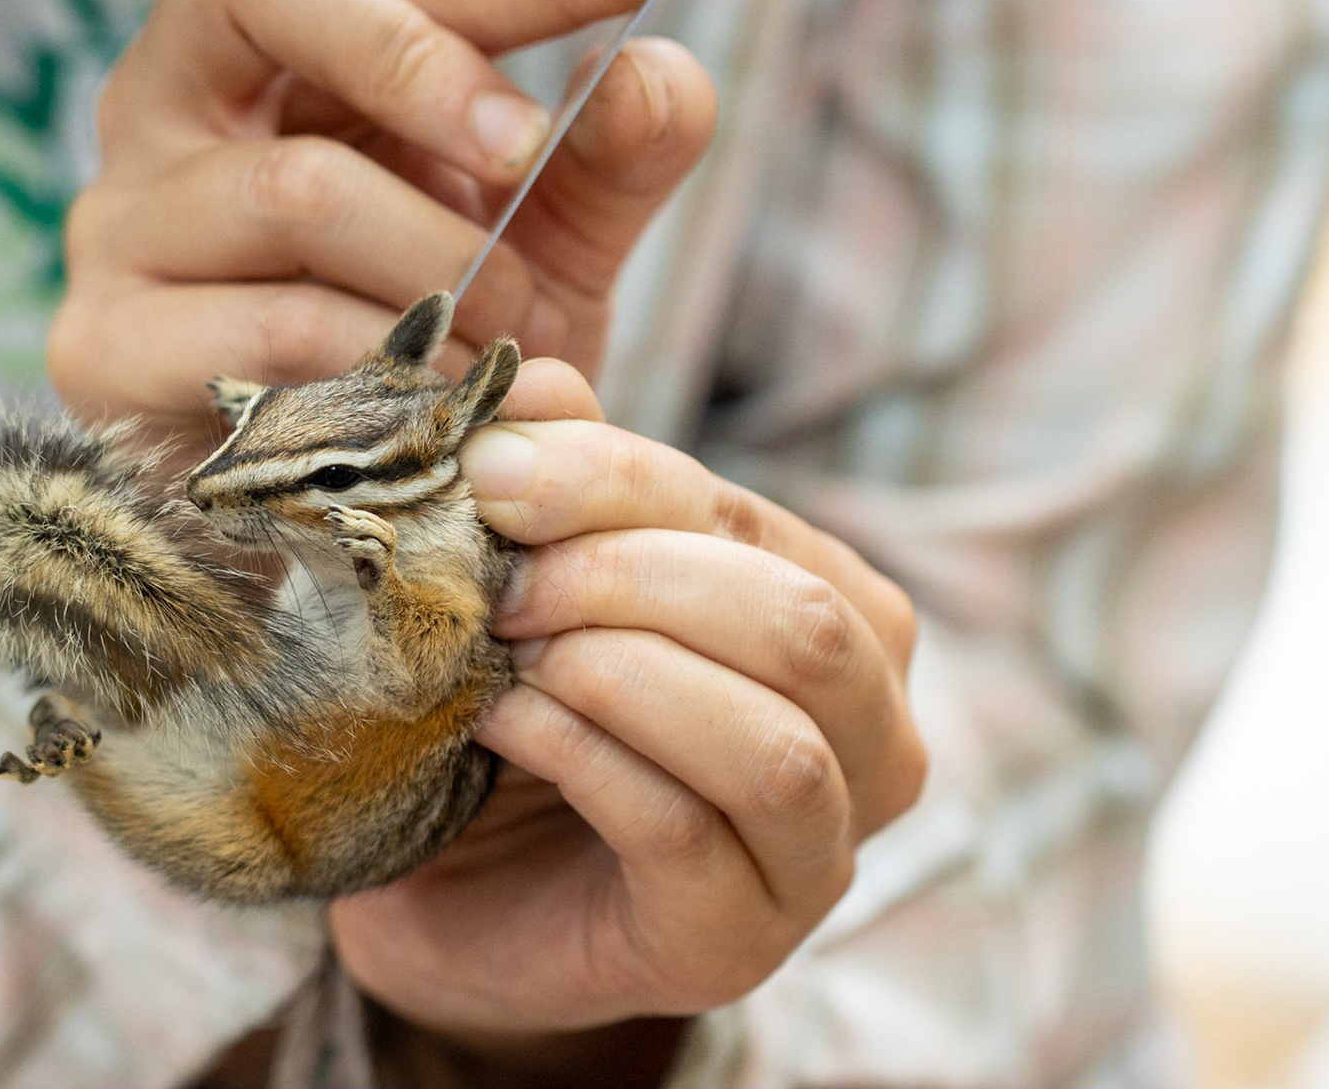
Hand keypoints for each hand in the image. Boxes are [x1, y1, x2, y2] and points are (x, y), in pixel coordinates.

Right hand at [48, 0, 716, 450]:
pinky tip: (438, 409)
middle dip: (429, 67)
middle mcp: (166, 102)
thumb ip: (608, 159)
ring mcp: (120, 222)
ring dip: (440, 266)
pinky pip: (270, 332)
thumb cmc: (433, 348)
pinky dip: (387, 371)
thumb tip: (651, 74)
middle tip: (525, 165)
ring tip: (508, 338)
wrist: (338, 518)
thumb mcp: (544, 245)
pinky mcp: (102, 345)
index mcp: (269, 46)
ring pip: (293, 185)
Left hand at [329, 361, 925, 1083]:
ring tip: (509, 655)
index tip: (489, 473)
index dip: (619, 483)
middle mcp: (873, 742)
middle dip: (631, 581)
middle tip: (503, 582)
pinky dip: (584, 758)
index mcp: (850, 624)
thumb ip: (561, 482)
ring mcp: (818, 860)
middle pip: (800, 626)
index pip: (758, 527)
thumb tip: (537, 382)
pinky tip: (504, 725)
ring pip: (775, 745)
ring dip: (619, 676)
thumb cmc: (529, 713)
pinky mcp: (734, 946)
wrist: (455, 885)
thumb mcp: (550, 578)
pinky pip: (686, 835)